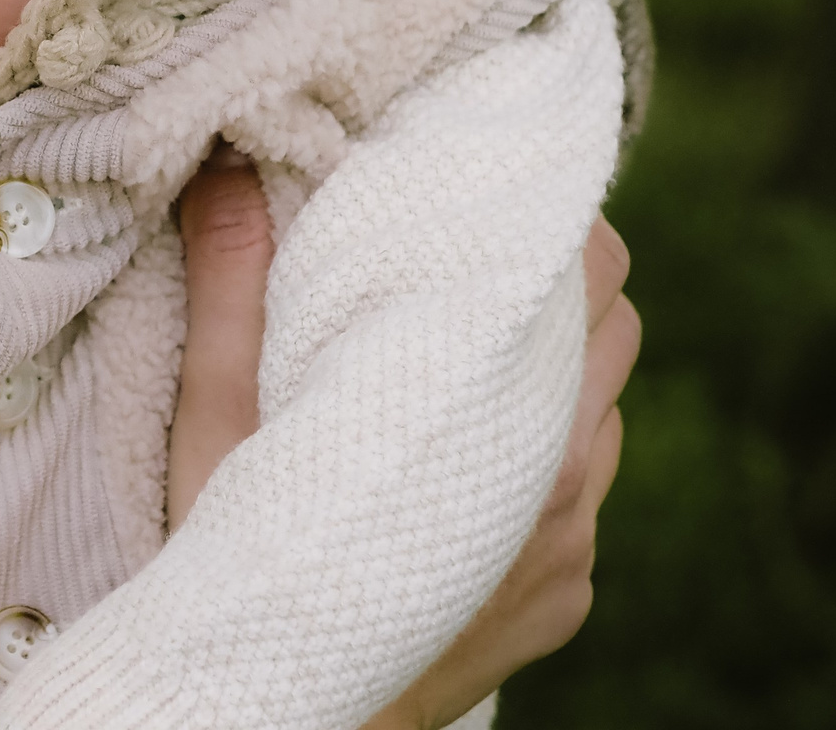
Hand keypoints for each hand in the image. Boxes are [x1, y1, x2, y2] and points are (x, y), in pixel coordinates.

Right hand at [164, 145, 640, 726]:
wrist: (282, 721)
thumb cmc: (239, 565)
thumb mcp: (218, 418)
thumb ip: (234, 282)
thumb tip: (227, 162)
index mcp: (496, 419)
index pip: (593, 277)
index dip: (553, 222)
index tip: (493, 193)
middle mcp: (560, 484)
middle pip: (617, 333)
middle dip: (556, 288)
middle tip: (472, 259)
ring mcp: (573, 549)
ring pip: (605, 414)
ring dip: (554, 375)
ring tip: (460, 358)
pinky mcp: (567, 598)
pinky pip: (584, 498)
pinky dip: (540, 458)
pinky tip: (458, 460)